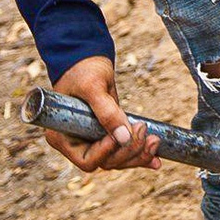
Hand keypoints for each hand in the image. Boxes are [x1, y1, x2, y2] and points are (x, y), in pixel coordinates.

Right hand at [45, 56, 159, 172]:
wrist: (87, 58)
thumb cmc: (82, 70)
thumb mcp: (93, 88)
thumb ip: (107, 112)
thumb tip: (124, 137)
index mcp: (63, 137)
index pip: (87, 159)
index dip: (106, 153)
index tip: (120, 135)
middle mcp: (78, 143)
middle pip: (106, 161)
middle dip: (129, 152)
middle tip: (146, 132)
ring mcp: (93, 140)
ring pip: (118, 159)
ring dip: (138, 154)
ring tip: (155, 141)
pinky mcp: (108, 133)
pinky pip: (124, 149)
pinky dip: (140, 153)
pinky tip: (156, 157)